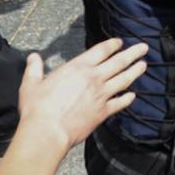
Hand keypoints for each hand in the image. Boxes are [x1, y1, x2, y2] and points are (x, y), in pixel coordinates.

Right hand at [16, 37, 147, 150]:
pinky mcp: (103, 112)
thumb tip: (33, 57)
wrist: (47, 132)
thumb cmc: (37, 108)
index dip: (113, 44)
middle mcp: (94, 78)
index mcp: (78, 67)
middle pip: (119, 61)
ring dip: (135, 71)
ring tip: (144, 65)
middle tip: (144, 47)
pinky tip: (133, 96)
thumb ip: (34, 69)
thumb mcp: (31, 84)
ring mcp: (101, 95)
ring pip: (124, 79)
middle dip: (133, 53)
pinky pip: (120, 103)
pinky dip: (128, 99)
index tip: (120, 42)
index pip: (101, 50)